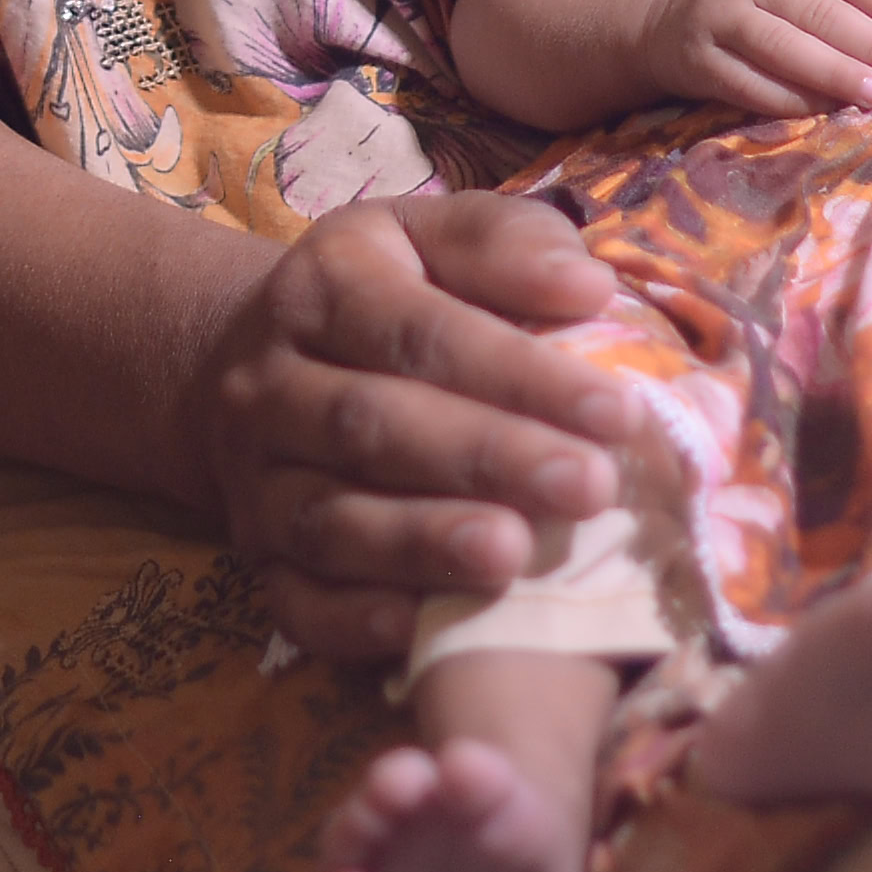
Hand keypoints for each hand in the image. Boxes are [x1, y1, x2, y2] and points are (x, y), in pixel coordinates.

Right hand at [184, 189, 644, 670]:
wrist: (258, 366)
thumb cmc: (391, 298)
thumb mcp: (435, 240)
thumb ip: (509, 247)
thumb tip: (587, 286)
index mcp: (321, 288)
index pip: (418, 331)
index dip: (517, 372)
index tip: (617, 409)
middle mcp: (268, 384)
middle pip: (373, 424)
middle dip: (487, 458)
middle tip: (591, 488)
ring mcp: (254, 480)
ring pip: (330, 518)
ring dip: (424, 543)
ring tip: (516, 557)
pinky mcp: (257, 561)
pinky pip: (296, 600)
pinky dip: (352, 621)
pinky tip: (419, 630)